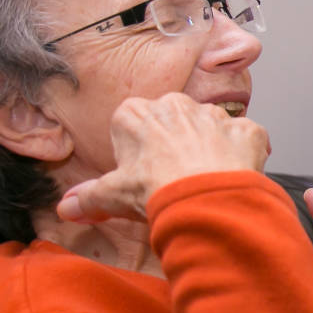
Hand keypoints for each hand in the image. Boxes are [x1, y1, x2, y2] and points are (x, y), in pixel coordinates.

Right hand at [57, 93, 268, 222]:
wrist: (206, 199)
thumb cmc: (156, 190)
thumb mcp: (112, 196)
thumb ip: (88, 198)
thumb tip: (67, 208)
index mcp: (136, 113)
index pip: (131, 126)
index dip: (137, 153)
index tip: (142, 173)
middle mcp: (176, 104)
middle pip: (172, 123)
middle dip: (173, 146)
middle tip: (173, 179)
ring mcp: (214, 114)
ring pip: (209, 128)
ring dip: (209, 149)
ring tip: (204, 181)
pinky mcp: (246, 129)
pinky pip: (244, 139)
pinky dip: (242, 155)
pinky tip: (233, 177)